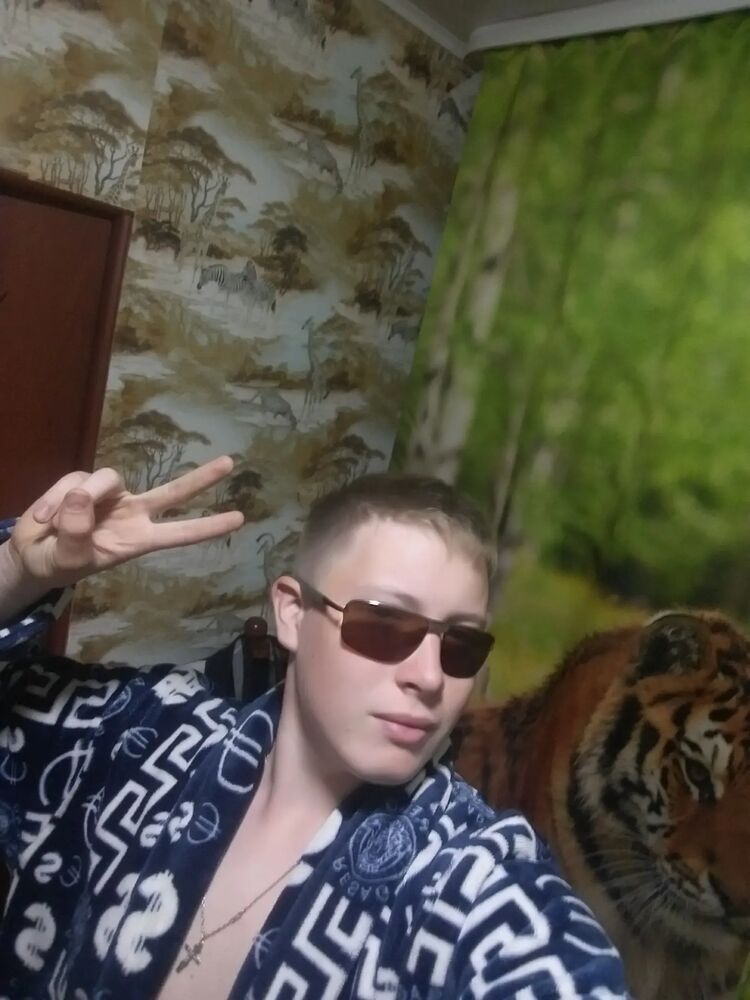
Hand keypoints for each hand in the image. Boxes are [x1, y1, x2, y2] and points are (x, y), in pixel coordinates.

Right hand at [6, 456, 243, 592]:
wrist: (30, 554)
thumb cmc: (58, 563)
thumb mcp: (68, 559)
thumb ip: (77, 531)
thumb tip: (83, 495)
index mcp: (137, 540)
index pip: (179, 533)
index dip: (207, 527)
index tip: (239, 519)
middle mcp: (132, 513)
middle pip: (172, 492)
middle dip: (201, 478)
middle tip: (230, 463)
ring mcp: (110, 496)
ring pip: (107, 479)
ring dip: (75, 499)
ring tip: (51, 525)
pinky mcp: (84, 483)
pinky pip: (73, 481)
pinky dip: (53, 499)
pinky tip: (43, 518)